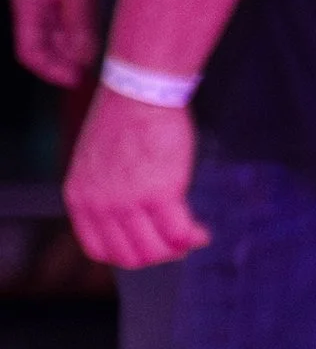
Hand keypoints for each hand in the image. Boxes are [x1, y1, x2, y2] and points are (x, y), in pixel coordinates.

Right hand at [12, 0, 98, 85]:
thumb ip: (78, 16)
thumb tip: (81, 55)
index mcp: (28, 1)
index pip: (30, 51)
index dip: (51, 70)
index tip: (76, 79)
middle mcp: (40, 6)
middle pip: (49, 49)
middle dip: (71, 60)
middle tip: (99, 65)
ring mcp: (57, 2)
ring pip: (67, 40)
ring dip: (84, 48)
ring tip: (106, 44)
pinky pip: (80, 25)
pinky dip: (92, 32)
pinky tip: (107, 29)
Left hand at [64, 89, 207, 269]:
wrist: (139, 90)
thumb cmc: (124, 119)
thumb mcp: (97, 162)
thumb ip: (107, 191)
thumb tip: (138, 218)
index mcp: (80, 197)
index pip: (100, 250)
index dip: (129, 255)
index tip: (150, 245)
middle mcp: (100, 204)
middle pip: (132, 257)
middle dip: (159, 255)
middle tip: (177, 241)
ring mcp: (128, 201)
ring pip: (156, 252)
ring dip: (178, 250)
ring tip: (192, 236)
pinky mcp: (160, 192)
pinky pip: (180, 235)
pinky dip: (194, 238)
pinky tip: (201, 232)